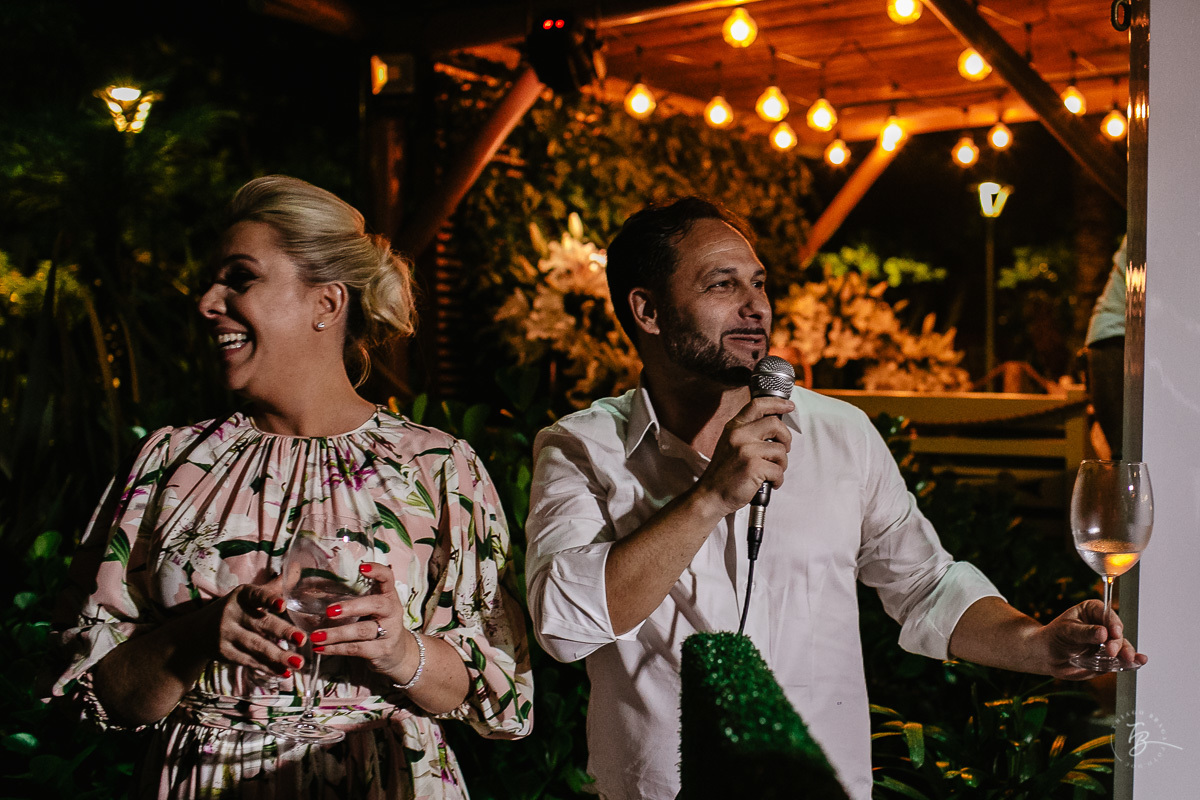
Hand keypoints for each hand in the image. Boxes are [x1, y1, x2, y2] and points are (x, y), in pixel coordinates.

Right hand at [208, 576, 306, 677]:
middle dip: (283, 632)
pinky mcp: (224, 653)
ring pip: (257, 646)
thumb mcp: (248, 596)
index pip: (256, 596)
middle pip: (261, 624)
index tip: (283, 605)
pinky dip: (268, 667)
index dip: (269, 599)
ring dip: (278, 656)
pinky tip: (284, 672)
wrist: (196, 632)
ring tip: (298, 663)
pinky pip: (249, 661)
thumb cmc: (233, 609)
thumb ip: (273, 588)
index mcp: (242, 596)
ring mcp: (226, 634)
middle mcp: (232, 613)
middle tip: (303, 639)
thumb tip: (298, 568)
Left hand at [310, 562, 415, 682]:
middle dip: (351, 607)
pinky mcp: (382, 651)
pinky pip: (357, 649)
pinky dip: (336, 649)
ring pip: (362, 631)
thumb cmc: (377, 623)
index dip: (377, 571)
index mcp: (388, 596)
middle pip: (376, 605)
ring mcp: (389, 632)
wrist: (397, 653)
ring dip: (336, 634)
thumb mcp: (372, 608)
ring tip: (316, 636)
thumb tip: (316, 593)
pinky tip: (321, 648)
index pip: (388, 578)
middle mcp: (392, 611)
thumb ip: (354, 599)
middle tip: (329, 611)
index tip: (361, 567)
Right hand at [696, 395, 793, 516]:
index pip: (757, 405)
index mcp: (734, 427)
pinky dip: (778, 480)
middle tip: (783, 449)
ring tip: (770, 472)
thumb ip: (748, 433)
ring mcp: (746, 450)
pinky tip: (769, 483)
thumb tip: (774, 430)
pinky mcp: (754, 466)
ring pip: (781, 450)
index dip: (777, 404)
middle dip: (786, 438)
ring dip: (781, 464)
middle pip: (775, 424)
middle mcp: (739, 435)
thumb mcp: (730, 444)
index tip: (789, 406)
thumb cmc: (723, 474)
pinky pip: (779, 470)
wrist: (710, 495)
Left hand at [1038, 599, 1147, 679]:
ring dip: (1127, 652)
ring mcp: (1108, 642)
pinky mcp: (1109, 657)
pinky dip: (1132, 661)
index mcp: (1092, 611)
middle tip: (1110, 652)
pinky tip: (1140, 661)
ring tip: (1129, 659)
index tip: (1113, 633)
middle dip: (1117, 642)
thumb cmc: (1054, 637)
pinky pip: (1122, 659)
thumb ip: (1084, 633)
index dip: (1112, 623)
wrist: (1047, 656)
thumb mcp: (1066, 631)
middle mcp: (1103, 625)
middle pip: (1117, 631)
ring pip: (1122, 645)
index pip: (1107, 613)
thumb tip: (1104, 633)